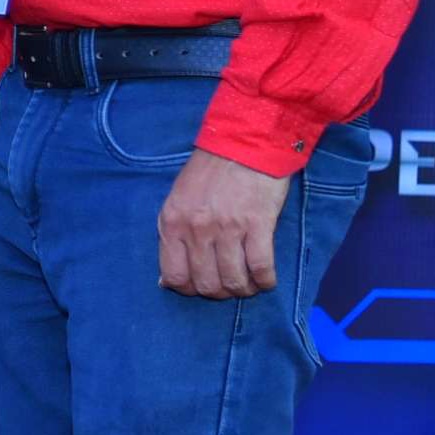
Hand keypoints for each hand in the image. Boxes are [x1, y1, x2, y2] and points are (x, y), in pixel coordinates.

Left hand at [156, 149, 289, 299]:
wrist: (243, 142)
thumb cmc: (210, 171)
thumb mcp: (178, 199)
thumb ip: (173, 236)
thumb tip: (168, 281)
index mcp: (172, 222)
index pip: (174, 276)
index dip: (189, 289)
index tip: (202, 285)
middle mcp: (196, 229)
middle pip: (206, 284)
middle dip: (220, 292)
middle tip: (230, 285)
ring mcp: (227, 228)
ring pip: (234, 281)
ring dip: (244, 289)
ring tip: (250, 283)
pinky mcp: (257, 224)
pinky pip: (261, 268)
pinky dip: (265, 281)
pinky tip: (266, 279)